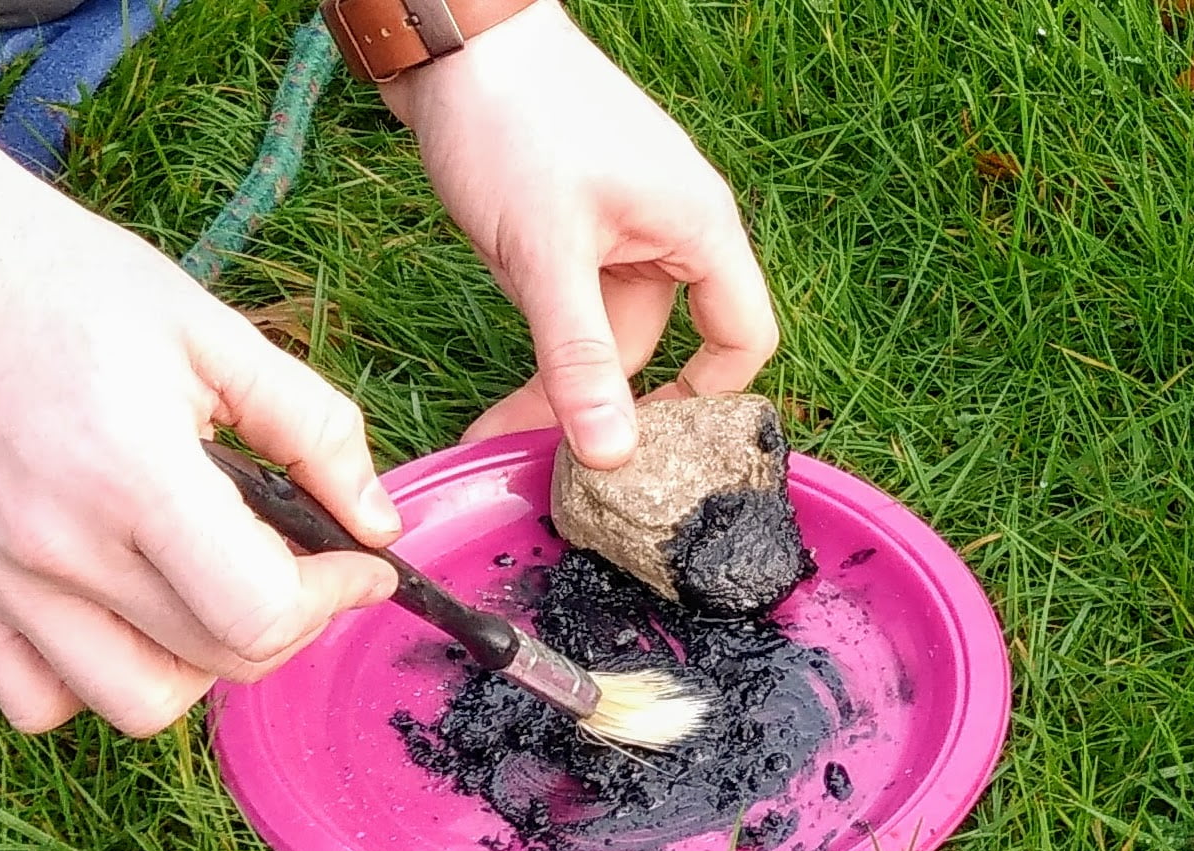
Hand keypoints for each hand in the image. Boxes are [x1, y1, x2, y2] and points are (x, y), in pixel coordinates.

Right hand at [0, 86, 399, 735]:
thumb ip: (315, 429)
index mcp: (134, 474)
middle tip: (304, 563)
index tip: (361, 565)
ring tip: (215, 593)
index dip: (335, 597)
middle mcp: (59, 546)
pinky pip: (37, 701)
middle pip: (219, 658)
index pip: (262, 611)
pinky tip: (127, 616)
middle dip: (293, 620)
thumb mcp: (215, 333)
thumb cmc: (69, 281)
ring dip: (204, 666)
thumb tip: (377, 522)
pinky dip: (97, 684)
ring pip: (137, 702)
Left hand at [382, 0, 778, 468]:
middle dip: (599, 405)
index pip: (744, 337)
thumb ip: (579, 357)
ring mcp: (617, 232)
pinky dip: (540, 347)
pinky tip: (499, 391)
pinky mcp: (570, 230)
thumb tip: (611, 453)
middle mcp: (670, 233)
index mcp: (698, 228)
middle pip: (655, 347)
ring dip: (556, 383)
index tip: (654, 451)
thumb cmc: (513, 121)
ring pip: (601, 333)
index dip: (709, 399)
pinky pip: (569, 307)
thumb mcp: (547, 254)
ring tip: (498, 431)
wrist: (450, 41)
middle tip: (548, 466)